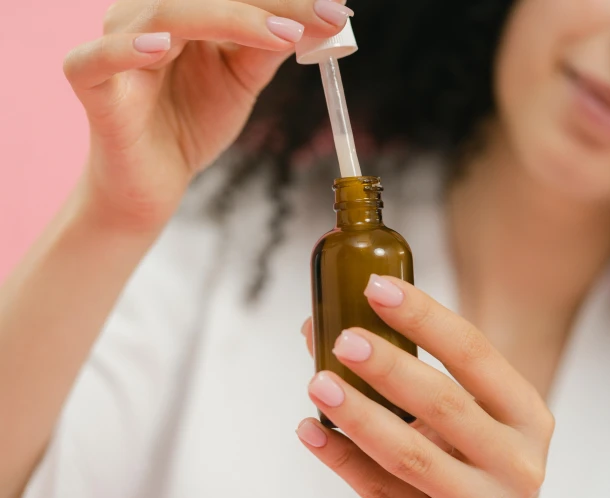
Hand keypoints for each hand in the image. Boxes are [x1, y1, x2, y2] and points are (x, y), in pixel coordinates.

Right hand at [64, 0, 351, 229]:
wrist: (153, 185)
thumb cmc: (191, 125)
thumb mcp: (241, 81)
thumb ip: (268, 48)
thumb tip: (316, 17)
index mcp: (182, 10)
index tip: (337, 8)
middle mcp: (146, 15)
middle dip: (271, 2)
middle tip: (325, 16)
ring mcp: (115, 44)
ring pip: (165, 13)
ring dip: (226, 18)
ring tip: (280, 34)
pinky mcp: (90, 83)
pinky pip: (98, 59)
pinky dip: (126, 50)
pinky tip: (161, 46)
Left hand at [298, 276, 553, 497]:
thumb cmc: (483, 457)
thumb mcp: (475, 413)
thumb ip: (415, 371)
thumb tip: (324, 328)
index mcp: (525, 412)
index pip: (473, 351)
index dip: (423, 316)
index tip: (377, 287)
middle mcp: (516, 459)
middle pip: (444, 402)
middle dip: (389, 367)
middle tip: (343, 339)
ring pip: (411, 455)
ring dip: (360, 414)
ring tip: (319, 382)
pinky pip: (384, 496)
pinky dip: (344, 461)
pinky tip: (314, 432)